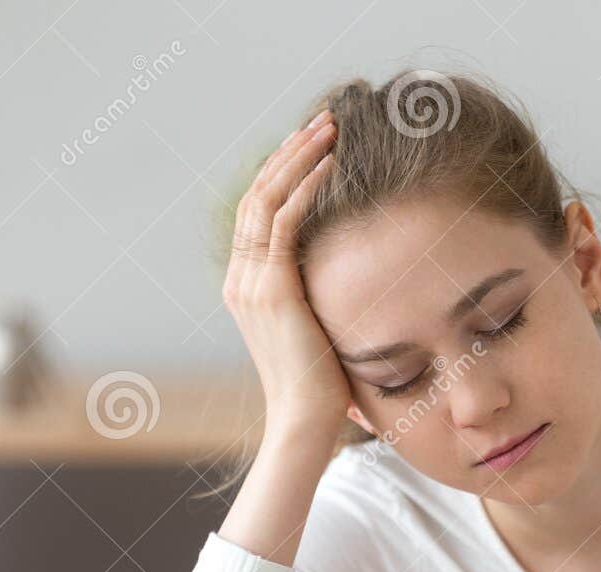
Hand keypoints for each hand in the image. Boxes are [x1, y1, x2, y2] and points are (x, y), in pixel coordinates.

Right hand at [223, 110, 351, 429]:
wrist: (306, 422)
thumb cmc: (323, 386)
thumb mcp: (320, 329)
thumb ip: (323, 298)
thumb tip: (359, 280)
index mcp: (247, 285)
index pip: (258, 212)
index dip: (283, 172)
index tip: (316, 145)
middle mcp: (241, 278)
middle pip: (257, 194)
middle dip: (290, 151)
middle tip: (324, 120)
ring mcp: (251, 282)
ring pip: (266, 198)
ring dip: (299, 157)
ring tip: (330, 128)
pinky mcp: (271, 289)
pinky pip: (284, 222)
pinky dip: (307, 187)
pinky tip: (333, 165)